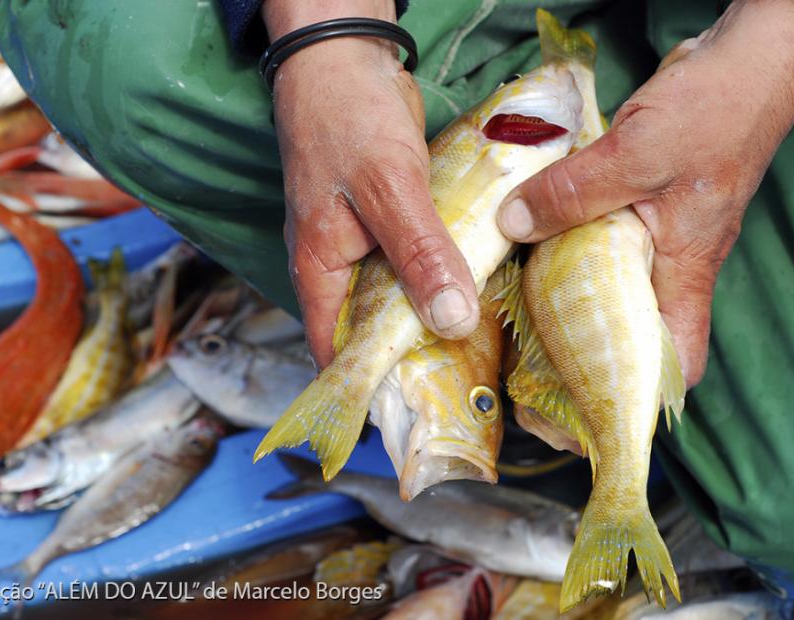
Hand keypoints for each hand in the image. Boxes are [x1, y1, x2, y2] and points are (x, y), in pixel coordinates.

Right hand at [263, 0, 479, 367]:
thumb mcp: (388, 190)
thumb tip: (452, 322)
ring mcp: (360, 241)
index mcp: (318, 268)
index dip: (367, 388)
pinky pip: (410, 262)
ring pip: (393, 296)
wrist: (344, 57)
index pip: (335, 351)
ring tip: (475, 348)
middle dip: (406, 359)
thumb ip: (419, 254)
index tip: (412, 416)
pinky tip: (471, 286)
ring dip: (426, 316)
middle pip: (367, 329)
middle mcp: (335, 264)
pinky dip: (435, 277)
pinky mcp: (385, 219)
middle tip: (459, 388)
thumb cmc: (347, 120)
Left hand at [496, 0, 793, 385]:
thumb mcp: (636, 154)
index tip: (584, 405)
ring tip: (511, 314)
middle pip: (629, 329)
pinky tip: (527, 243)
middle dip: (582, 352)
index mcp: (684, 270)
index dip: (637, 393)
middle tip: (526, 366)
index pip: (676, 359)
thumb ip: (573, 193)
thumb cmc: (713, 113)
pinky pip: (599, 241)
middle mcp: (672, 263)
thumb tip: (512, 224)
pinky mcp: (639, 205)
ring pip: (609, 284)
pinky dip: (566, 246)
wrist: (742, 62)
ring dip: (565, 295)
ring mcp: (656, 235)